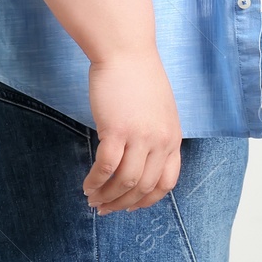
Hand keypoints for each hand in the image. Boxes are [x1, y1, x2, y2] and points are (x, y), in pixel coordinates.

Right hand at [83, 50, 181, 214]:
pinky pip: (106, 167)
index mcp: (173, 138)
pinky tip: (87, 185)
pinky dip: (95, 181)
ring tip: (93, 199)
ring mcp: (140, 137)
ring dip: (107, 196)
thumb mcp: (160, 111)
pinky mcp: (117, 130)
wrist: (127, 52)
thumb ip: (156, 137)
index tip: (131, 207)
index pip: (167, 183)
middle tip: (105, 209)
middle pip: (144, 187)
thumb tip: (141, 160)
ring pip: (125, 182)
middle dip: (123, 204)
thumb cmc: (139, 78)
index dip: (147, 200)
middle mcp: (161, 141)